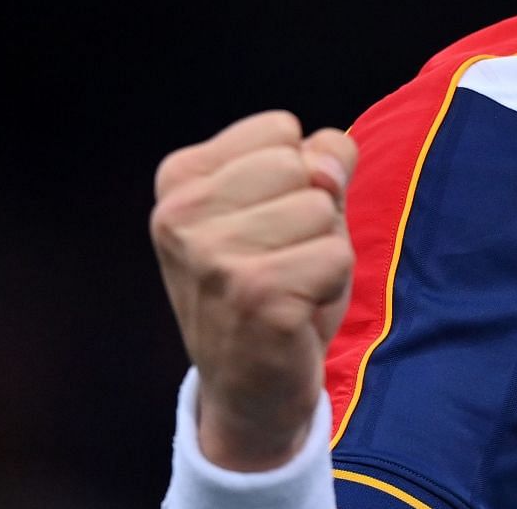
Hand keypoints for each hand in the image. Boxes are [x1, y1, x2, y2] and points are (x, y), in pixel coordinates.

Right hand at [150, 110, 357, 470]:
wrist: (248, 387)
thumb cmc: (273, 283)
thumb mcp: (291, 203)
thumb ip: (317, 161)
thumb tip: (329, 163)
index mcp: (180, 178)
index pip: (281, 128)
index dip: (297, 176)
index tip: (264, 224)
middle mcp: (180, 213)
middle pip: (303, 165)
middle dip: (313, 211)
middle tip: (281, 259)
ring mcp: (212, 255)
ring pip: (323, 209)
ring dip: (324, 250)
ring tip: (288, 284)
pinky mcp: (253, 293)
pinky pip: (336, 256)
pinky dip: (331, 284)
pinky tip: (294, 310)